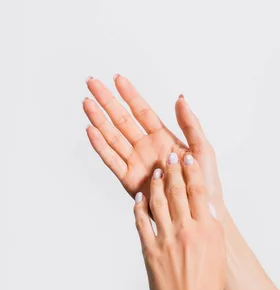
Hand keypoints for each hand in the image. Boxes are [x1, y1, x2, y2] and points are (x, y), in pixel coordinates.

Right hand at [83, 75, 222, 208]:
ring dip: (99, 119)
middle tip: (92, 83)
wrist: (197, 211)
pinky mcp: (128, 179)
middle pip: (121, 119)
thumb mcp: (202, 149)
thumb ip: (191, 124)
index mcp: (162, 137)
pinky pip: (111, 160)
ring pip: (113, 136)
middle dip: (106, 100)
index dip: (129, 94)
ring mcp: (135, 162)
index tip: (117, 78)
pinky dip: (100, 146)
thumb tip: (180, 98)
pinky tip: (91, 131)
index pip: (142, 110)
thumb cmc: (203, 183)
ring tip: (86, 103)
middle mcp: (145, 147)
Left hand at [133, 152, 225, 289]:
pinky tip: (138, 199)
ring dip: (155, 184)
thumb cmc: (206, 289)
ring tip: (155, 173)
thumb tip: (203, 210)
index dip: (191, 172)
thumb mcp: (216, 255)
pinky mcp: (149, 250)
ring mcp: (166, 239)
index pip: (199, 192)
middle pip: (177, 192)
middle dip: (172, 170)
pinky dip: (139, 208)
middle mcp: (187, 231)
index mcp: (207, 230)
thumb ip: (208, 230)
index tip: (187, 159)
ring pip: (158, 202)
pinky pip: (141, 222)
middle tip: (169, 157)